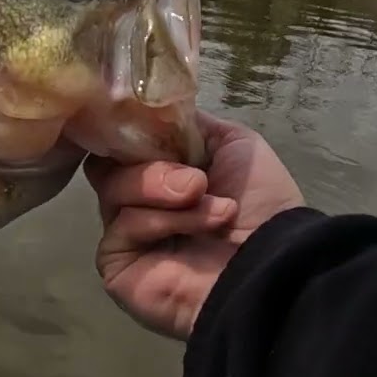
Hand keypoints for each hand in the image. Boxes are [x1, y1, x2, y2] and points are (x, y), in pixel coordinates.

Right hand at [83, 110, 304, 340]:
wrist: (271, 261)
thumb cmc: (261, 204)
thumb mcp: (235, 144)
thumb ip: (189, 123)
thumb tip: (152, 112)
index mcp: (159, 173)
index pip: (118, 144)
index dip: (126, 131)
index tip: (143, 125)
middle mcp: (137, 202)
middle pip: (106, 164)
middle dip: (150, 166)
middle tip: (195, 181)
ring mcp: (123, 234)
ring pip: (112, 191)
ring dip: (167, 193)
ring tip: (215, 211)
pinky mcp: (114, 264)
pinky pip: (120, 226)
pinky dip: (159, 222)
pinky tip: (197, 230)